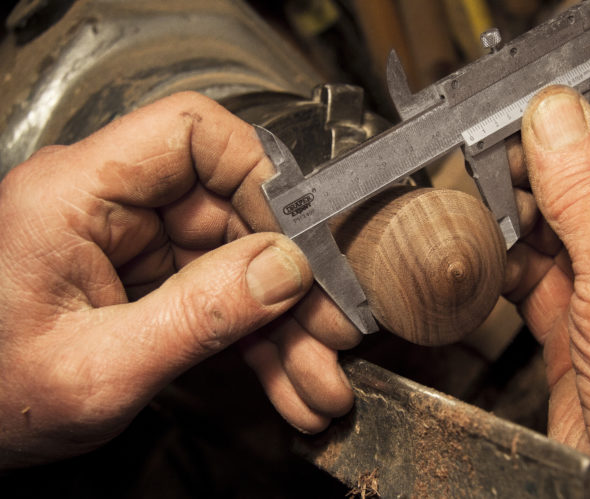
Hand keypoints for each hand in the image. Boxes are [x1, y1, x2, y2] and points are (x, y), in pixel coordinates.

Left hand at [0, 92, 358, 468]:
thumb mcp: (99, 369)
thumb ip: (196, 318)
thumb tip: (284, 270)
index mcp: (75, 194)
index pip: (189, 133)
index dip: (258, 174)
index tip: (302, 235)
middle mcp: (108, 207)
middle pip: (230, 211)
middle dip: (289, 280)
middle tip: (330, 330)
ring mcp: (132, 246)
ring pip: (236, 261)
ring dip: (282, 322)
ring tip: (316, 376)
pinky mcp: (147, 283)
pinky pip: (220, 296)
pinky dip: (257, 339)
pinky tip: (285, 378)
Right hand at [504, 86, 589, 496]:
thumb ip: (587, 184)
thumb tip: (554, 117)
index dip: (589, 120)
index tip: (535, 119)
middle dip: (545, 172)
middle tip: (501, 166)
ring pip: (563, 223)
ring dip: (523, 217)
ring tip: (491, 210)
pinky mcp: (585, 324)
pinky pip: (540, 273)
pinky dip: (512, 262)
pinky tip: (495, 255)